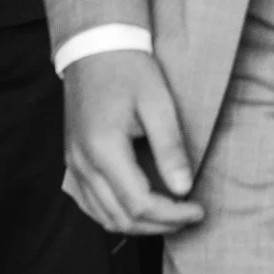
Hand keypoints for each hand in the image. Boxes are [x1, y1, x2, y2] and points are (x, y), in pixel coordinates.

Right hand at [61, 47, 205, 235]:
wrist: (95, 48)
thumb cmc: (129, 69)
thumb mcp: (158, 103)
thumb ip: (170, 148)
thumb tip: (184, 188)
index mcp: (103, 149)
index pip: (140, 204)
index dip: (172, 214)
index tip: (199, 209)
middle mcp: (82, 164)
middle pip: (121, 218)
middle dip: (160, 225)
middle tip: (190, 216)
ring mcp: (73, 165)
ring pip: (104, 217)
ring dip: (139, 225)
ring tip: (171, 215)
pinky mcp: (73, 162)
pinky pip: (91, 204)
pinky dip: (117, 215)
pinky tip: (141, 208)